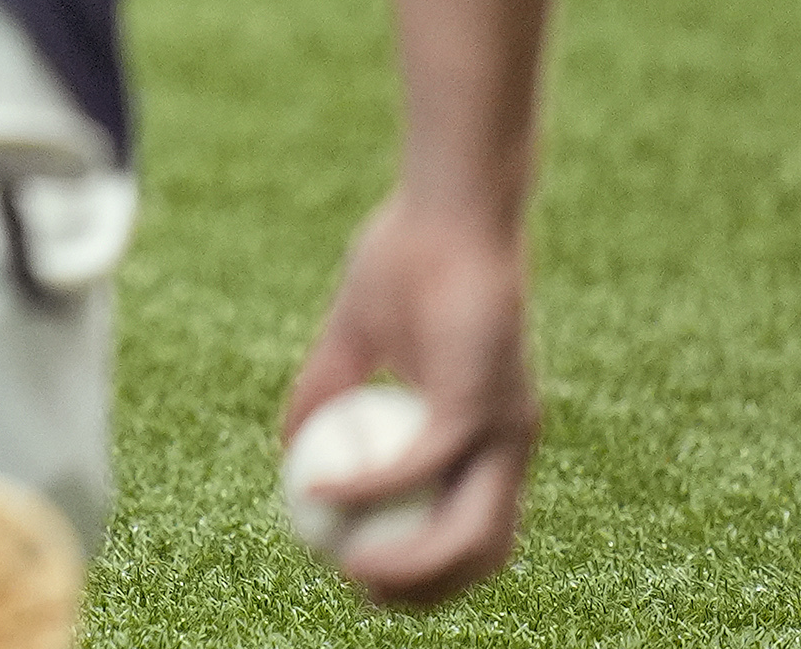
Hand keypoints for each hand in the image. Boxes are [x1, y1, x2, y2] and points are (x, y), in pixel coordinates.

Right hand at [279, 189, 540, 607]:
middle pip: (484, 551)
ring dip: (409, 565)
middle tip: (359, 592)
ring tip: (346, 566)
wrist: (446, 208)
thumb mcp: (356, 334)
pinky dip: (367, 488)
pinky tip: (319, 489)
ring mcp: (501, 426)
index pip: (476, 525)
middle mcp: (509, 440)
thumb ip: (328, 388)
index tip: (366, 578)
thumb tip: (291, 443)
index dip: (429, 568)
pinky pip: (419, 467)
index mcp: (490, 428)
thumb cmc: (407, 257)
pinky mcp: (479, 403)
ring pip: (469, 532)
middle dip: (427, 589)